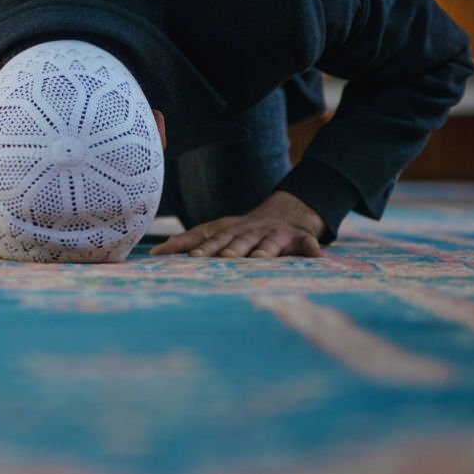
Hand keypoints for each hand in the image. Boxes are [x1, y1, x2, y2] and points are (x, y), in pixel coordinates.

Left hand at [148, 190, 326, 258]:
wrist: (285, 212)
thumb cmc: (242, 230)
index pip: (211, 238)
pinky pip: (306, 244)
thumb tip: (156, 252)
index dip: (202, 247)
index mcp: (229, 230)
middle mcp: (250, 231)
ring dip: (264, 251)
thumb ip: (188, 241)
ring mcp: (274, 235)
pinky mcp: (298, 239)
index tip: (190, 257)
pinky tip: (317, 256)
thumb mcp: (216, 231)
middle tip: (221, 260)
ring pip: (269, 244)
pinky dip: (311, 249)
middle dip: (228, 250)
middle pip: (237, 242)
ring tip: (260, 258)